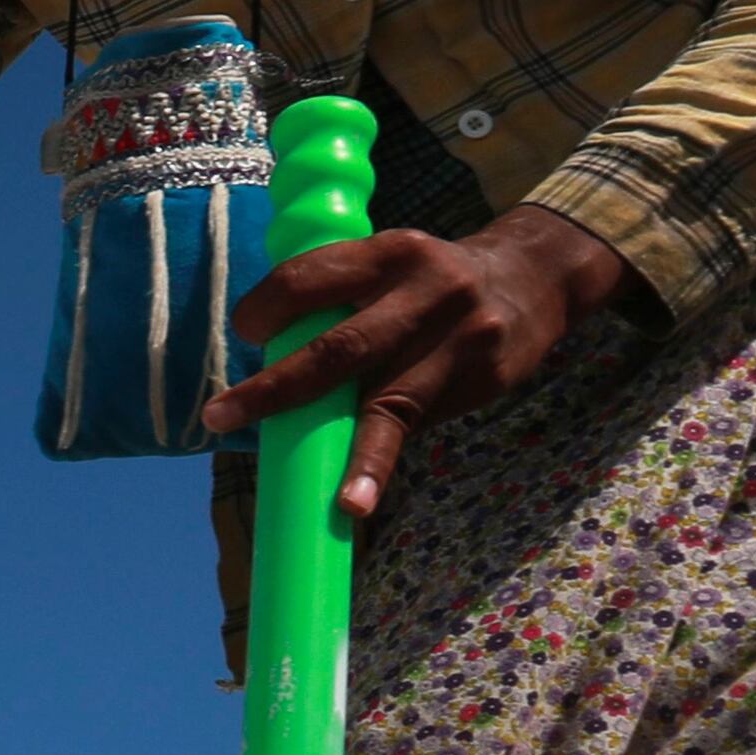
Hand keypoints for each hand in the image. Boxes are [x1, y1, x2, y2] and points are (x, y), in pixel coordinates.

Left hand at [207, 205, 628, 523]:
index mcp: (387, 252)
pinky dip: (380, 460)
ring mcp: (460, 338)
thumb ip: (341, 302)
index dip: (267, 307)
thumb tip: (270, 369)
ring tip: (337, 501)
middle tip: (221, 416)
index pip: (309, 277)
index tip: (246, 333)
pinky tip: (359, 497)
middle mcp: (426, 291)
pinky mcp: (481, 377)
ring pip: (390, 403)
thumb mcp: (389, 265)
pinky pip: (418, 423)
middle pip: (339, 347)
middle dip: (276, 388)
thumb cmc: (430, 282)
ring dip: (357, 457)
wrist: (533, 277)